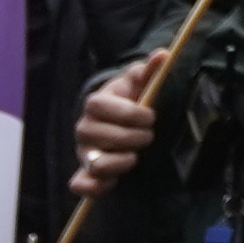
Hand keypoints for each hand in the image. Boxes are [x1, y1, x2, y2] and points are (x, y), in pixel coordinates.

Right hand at [70, 60, 162, 200]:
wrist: (123, 122)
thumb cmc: (132, 100)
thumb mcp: (140, 83)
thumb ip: (149, 70)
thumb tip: (162, 55)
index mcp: (96, 103)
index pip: (100, 106)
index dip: (127, 112)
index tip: (150, 116)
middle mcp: (84, 128)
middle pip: (97, 135)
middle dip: (130, 137)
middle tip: (149, 136)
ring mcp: (84, 152)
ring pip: (93, 163)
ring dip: (119, 163)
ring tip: (134, 156)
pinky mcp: (86, 173)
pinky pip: (81, 185)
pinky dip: (97, 187)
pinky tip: (115, 181)